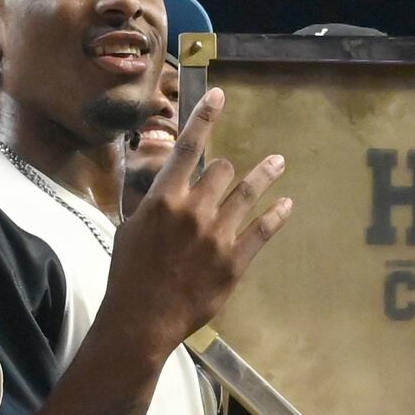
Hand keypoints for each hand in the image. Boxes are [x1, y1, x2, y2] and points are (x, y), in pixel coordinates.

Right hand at [96, 88, 292, 357]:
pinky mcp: (235, 261)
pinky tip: (285, 204)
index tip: (218, 95)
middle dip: (225, 169)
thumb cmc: (129, 274)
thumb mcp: (129, 229)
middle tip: (227, 173)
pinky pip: (263, 230)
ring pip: (248, 192)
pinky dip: (276, 214)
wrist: (142, 319)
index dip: (204, 117)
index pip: (187, 147)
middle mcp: (193, 211)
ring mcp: (217, 236)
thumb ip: (151, 203)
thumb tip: (163, 185)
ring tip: (277, 162)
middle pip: (222, 169)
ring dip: (265, 175)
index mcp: (163, 199)